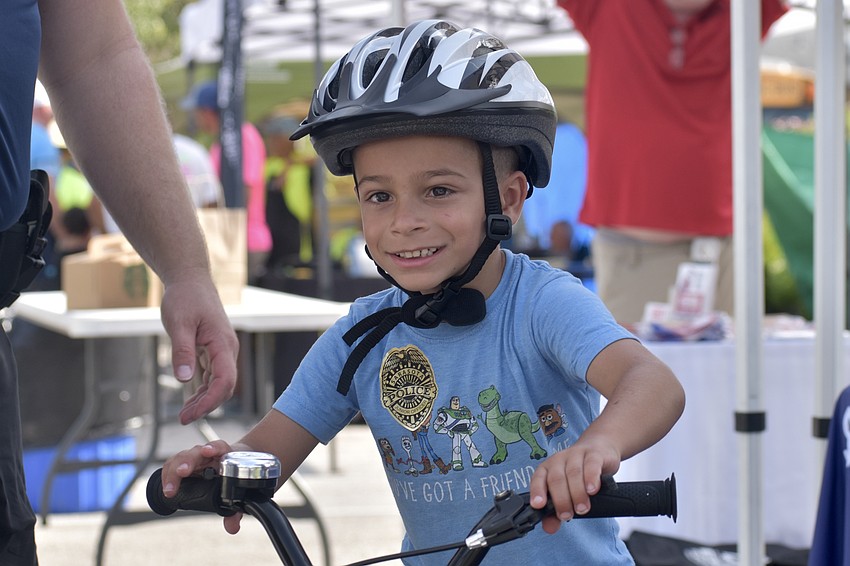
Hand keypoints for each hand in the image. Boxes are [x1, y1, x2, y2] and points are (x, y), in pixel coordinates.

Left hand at [159, 275, 238, 423]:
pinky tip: (190, 399)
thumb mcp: (179, 324)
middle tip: (183, 419)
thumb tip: (184, 380)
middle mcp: (227, 349)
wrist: (190, 279)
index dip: (209, 401)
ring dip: (204, 400)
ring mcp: (221, 350)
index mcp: (222, 344)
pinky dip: (202, 389)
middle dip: (206, 405)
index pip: (224, 381)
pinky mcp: (213, 349)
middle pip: (224, 386)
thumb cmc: (185, 297)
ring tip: (184, 414)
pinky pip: (212, 374)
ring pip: (218, 382)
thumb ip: (183, 352)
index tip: (190, 415)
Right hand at [160, 440, 244, 533]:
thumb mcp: (238, 491)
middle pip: (195, 452)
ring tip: (170, 488)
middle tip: (183, 472)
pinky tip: (166, 487)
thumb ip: (236, 510)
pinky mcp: (183, 465)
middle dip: (187, 462)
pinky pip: (172, 466)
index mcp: (224, 455)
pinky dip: (167, 476)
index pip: (219, 447)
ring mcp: (194, 459)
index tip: (208, 452)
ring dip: (173, 472)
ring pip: (181, 458)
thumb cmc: (235, 475)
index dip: (214, 448)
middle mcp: (207, 454)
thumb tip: (232, 527)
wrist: (234, 463)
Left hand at [528, 436, 620, 533]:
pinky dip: (591, 478)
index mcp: (548, 468)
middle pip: (556, 479)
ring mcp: (576, 455)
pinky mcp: (594, 455)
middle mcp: (559, 460)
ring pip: (573, 473)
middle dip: (561, 499)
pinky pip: (591, 465)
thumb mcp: (566, 491)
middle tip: (567, 515)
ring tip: (582, 508)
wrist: (599, 449)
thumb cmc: (579, 474)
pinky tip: (592, 490)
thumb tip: (549, 528)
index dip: (537, 491)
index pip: (538, 478)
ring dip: (577, 493)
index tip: (538, 505)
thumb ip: (556, 511)